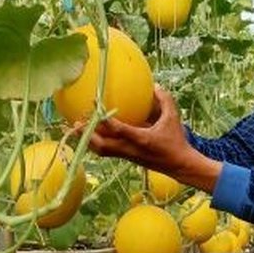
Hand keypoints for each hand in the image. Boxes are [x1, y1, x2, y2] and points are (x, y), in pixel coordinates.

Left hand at [81, 87, 221, 191]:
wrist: (179, 166)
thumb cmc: (176, 141)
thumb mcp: (173, 118)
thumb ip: (165, 101)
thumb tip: (155, 86)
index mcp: (141, 139)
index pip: (118, 129)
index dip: (105, 119)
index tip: (95, 105)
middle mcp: (130, 149)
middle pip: (102, 145)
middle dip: (88, 134)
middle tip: (75, 121)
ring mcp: (127, 155)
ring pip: (101, 151)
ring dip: (87, 140)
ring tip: (75, 129)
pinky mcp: (126, 158)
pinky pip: (106, 152)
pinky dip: (95, 143)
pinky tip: (89, 134)